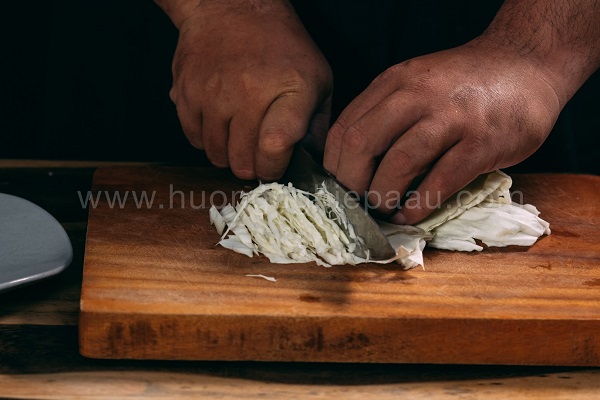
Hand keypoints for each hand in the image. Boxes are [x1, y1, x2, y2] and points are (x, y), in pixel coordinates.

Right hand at [169, 1, 331, 179]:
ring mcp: (213, 93)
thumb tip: (310, 166)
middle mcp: (248, 91)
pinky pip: (194, 139)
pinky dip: (207, 140)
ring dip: (229, 154)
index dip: (274, 167)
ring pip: (216, 155)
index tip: (276, 164)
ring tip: (240, 136)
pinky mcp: (186, 92)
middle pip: (243, 160)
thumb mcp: (317, 79)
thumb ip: (316, 127)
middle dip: (253, 166)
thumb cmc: (281, 46)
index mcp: (290, 88)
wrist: (231, 6)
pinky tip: (221, 123)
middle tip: (258, 155)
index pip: (274, 147)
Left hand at [324, 37, 561, 224]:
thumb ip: (385, 111)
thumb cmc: (465, 83)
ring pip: (398, 163)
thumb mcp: (416, 82)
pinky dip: (418, 206)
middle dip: (351, 183)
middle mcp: (417, 94)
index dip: (334, 165)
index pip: (345, 127)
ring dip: (383, 196)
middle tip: (357, 202)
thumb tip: (351, 161)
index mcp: (394, 81)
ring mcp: (451, 117)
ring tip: (383, 211)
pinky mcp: (481, 143)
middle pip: (361, 144)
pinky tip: (410, 216)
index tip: (339, 186)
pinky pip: (440, 181)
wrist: (526, 65)